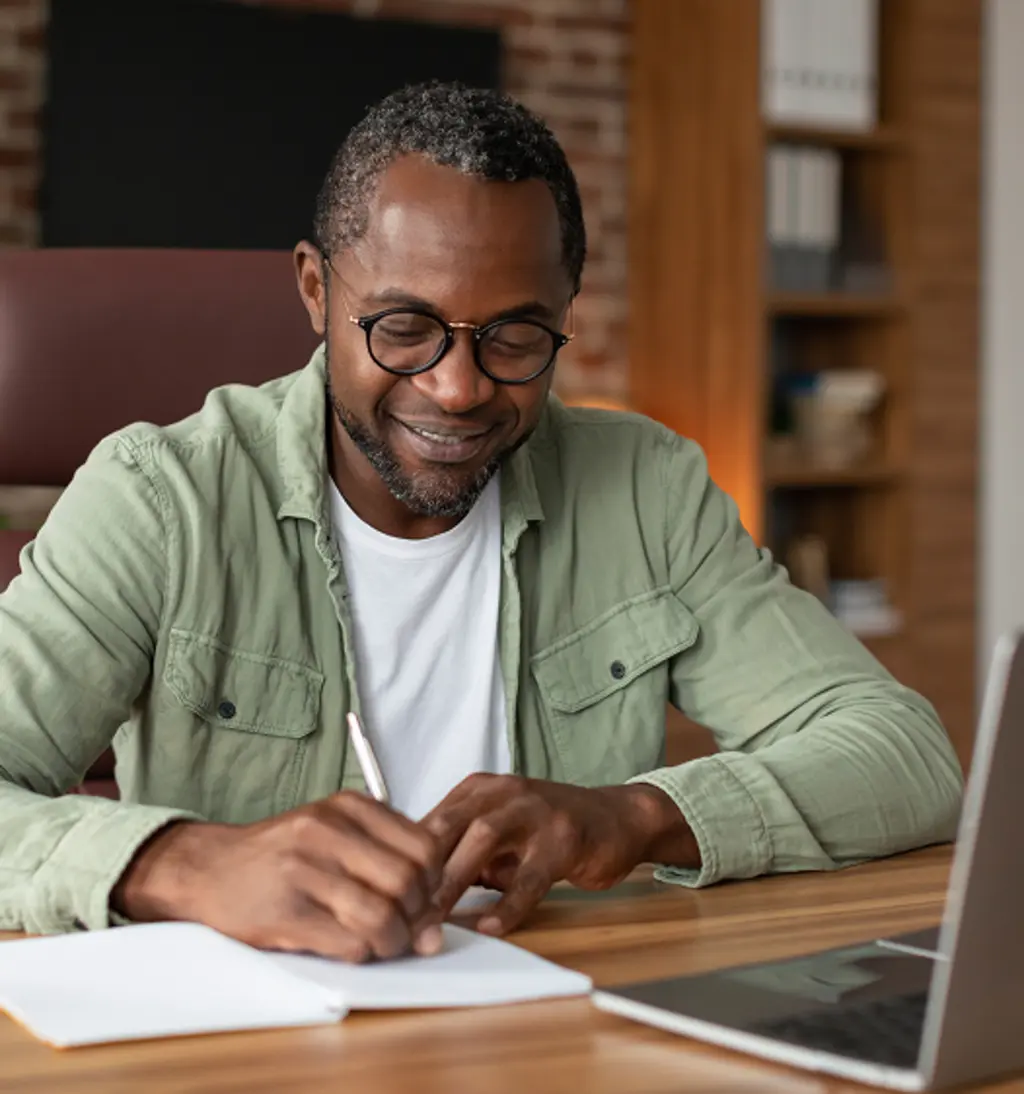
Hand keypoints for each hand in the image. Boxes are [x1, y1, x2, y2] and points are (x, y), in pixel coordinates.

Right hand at [111, 792, 444, 962]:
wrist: (209, 868)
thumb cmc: (283, 855)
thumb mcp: (336, 836)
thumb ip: (388, 867)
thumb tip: (433, 930)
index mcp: (349, 807)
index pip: (424, 847)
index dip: (433, 883)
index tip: (422, 900)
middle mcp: (328, 831)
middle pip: (407, 882)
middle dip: (416, 917)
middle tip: (405, 929)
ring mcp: (304, 871)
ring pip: (382, 917)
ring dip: (391, 942)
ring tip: (381, 943)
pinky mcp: (285, 913)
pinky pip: (349, 943)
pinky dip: (362, 953)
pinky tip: (351, 946)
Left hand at [423, 774, 698, 936]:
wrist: (614, 818)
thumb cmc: (546, 830)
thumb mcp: (496, 832)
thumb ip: (458, 854)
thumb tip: (412, 893)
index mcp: (477, 789)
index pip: (427, 821)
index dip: (402, 860)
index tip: (383, 898)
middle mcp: (501, 792)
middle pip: (446, 826)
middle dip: (418, 872)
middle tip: (398, 915)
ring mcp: (534, 811)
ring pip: (482, 841)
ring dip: (452, 882)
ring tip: (433, 921)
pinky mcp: (563, 838)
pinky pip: (530, 875)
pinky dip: (508, 903)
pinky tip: (490, 927)